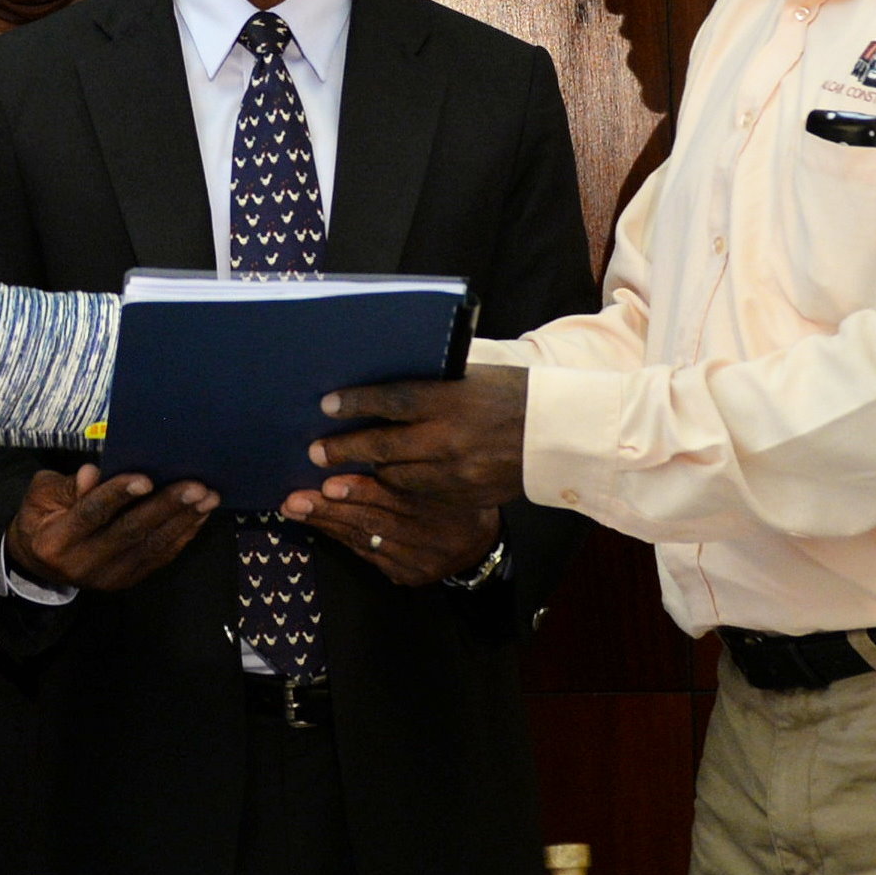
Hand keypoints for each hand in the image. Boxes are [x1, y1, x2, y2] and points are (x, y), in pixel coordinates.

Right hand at [6, 464, 218, 591]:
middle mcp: (84, 564)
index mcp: (56, 540)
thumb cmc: (42, 518)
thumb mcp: (41, 495)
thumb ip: (67, 485)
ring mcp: (108, 577)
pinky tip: (199, 516)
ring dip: (183, 521)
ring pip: (150, 547)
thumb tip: (93, 473)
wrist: (40, 563)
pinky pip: (159, 558)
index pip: (90, 514)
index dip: (117, 496)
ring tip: (208, 498)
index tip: (145, 478)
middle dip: (165, 507)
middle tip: (195, 486)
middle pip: (129, 532)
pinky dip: (182, 536)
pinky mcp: (127, 580)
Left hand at [279, 474, 499, 586]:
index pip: (396, 499)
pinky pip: (371, 557)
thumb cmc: (456, 496)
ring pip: (367, 542)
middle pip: (374, 523)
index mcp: (442, 506)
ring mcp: (420, 561)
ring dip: (328, 525)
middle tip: (294, 500)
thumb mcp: (445, 474)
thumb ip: (412, 466)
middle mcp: (431, 537)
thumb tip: (365, 444)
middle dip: (329, 510)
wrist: (483, 545)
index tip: (328, 484)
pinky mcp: (411, 576)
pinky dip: (343, 540)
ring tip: (295, 509)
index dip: (360, 492)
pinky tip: (320, 525)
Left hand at [309, 364, 529, 507]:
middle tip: (315, 452)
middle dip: (344, 451)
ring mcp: (457, 472)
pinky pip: (421, 497)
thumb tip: (382, 390)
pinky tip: (385, 484)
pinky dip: (401, 489)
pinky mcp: (465, 496)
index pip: (391, 401)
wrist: (559, 434)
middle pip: (383, 447)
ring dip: (370, 474)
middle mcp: (450, 437)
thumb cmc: (512, 394)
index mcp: (451, 399)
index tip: (327, 405)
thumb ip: (429, 386)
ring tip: (344, 473)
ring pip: (397, 478)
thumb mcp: (471, 377)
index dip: (355, 403)